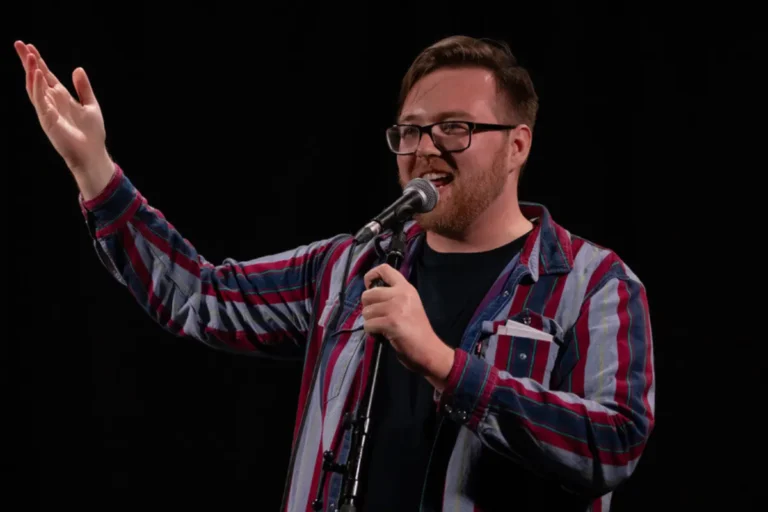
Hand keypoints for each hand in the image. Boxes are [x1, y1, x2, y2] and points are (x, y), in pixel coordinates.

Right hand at [14, 41, 112, 195]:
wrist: (92, 154)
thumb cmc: (92, 134)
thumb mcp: (91, 105)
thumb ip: (83, 88)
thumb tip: (78, 69)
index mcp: (61, 98)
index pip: (46, 75)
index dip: (38, 61)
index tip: (29, 46)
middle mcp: (51, 102)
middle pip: (36, 78)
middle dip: (27, 62)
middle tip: (19, 44)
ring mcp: (48, 111)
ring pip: (34, 87)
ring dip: (31, 71)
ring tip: (28, 55)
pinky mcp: (48, 120)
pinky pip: (40, 101)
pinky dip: (38, 87)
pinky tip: (37, 74)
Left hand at [362, 264, 453, 389]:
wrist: (429, 349)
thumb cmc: (417, 329)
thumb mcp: (409, 304)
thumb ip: (393, 296)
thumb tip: (370, 295)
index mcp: (406, 288)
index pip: (384, 269)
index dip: (370, 276)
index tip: (370, 288)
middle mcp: (401, 294)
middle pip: (368, 294)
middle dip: (368, 307)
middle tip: (377, 316)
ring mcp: (396, 308)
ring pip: (366, 311)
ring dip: (370, 321)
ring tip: (381, 327)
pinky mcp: (391, 322)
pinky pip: (368, 325)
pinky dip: (371, 332)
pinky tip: (381, 334)